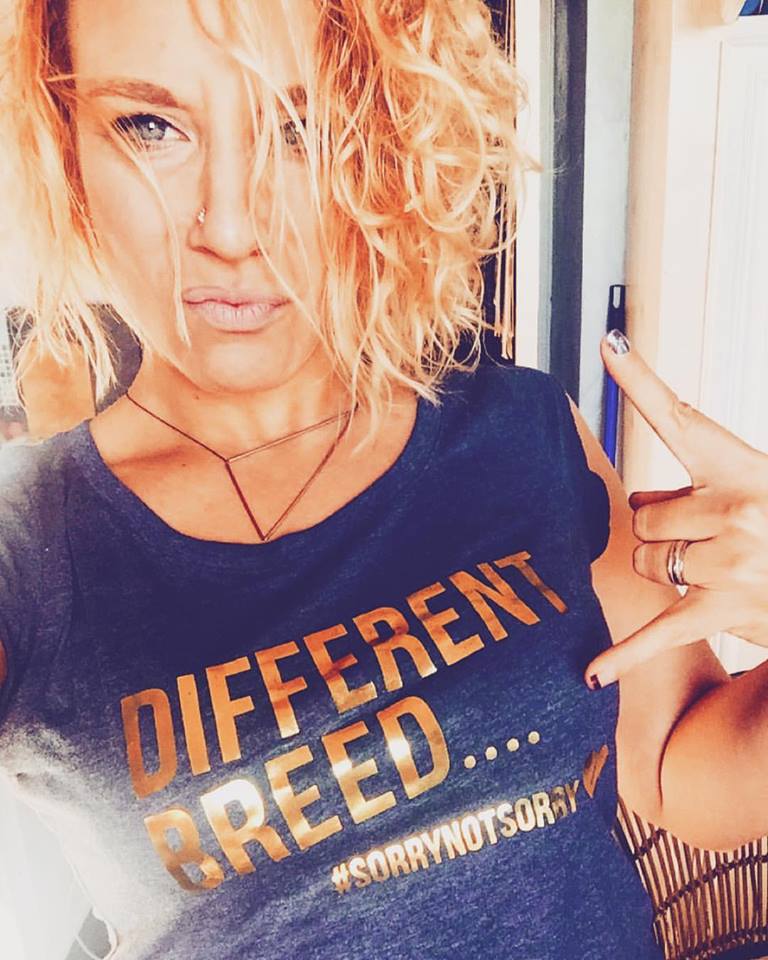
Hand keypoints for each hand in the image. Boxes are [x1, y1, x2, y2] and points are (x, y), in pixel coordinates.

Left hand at [584, 330, 767, 686]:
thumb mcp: (756, 485)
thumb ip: (695, 487)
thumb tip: (634, 502)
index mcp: (741, 467)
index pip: (679, 417)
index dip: (639, 380)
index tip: (607, 344)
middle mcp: (735, 508)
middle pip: (644, 515)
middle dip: (662, 527)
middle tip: (706, 535)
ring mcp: (730, 562)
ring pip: (647, 562)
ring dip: (666, 568)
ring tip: (717, 568)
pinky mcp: (727, 610)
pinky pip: (661, 634)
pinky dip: (625, 655)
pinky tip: (592, 674)